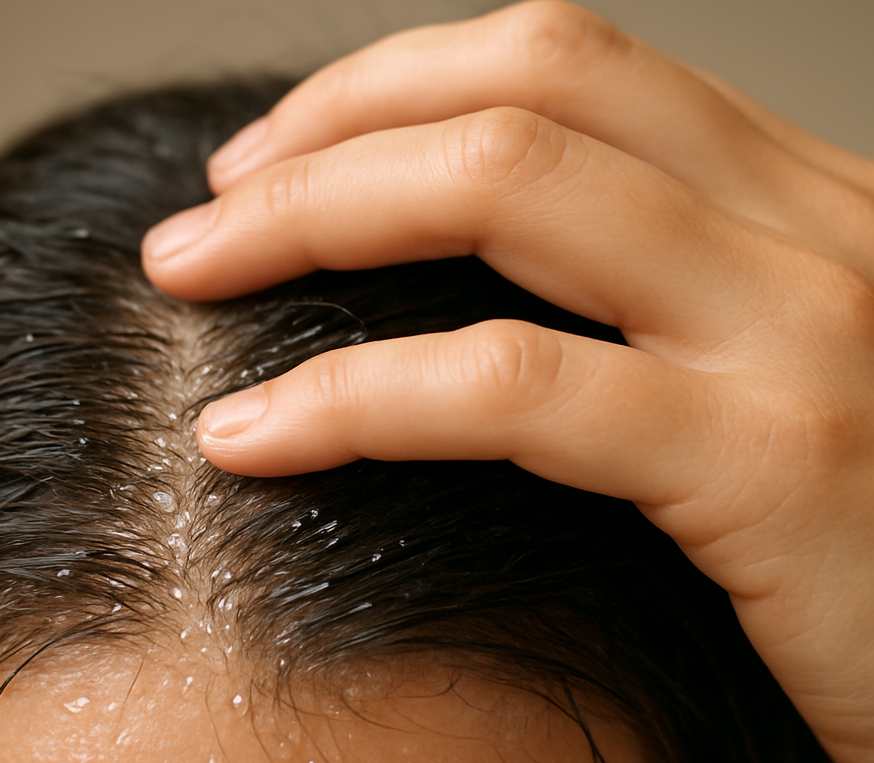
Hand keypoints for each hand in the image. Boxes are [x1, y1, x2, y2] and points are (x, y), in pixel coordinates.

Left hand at [142, 1, 873, 762]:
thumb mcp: (772, 382)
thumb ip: (655, 321)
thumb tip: (476, 310)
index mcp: (795, 202)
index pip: (567, 69)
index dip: (395, 90)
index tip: (279, 163)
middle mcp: (804, 231)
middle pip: (519, 100)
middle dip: (327, 138)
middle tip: (203, 216)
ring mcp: (795, 336)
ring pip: (508, 202)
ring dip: (313, 223)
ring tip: (186, 279)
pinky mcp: (771, 464)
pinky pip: (518, 393)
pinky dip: (358, 399)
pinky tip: (250, 434)